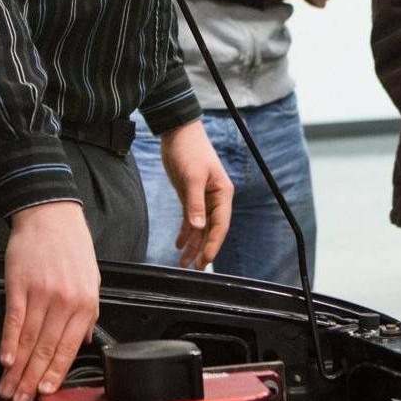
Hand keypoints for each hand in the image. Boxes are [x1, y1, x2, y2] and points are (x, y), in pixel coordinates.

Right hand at [0, 201, 98, 400]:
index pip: (69, 349)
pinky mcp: (20, 285)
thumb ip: (87, 314)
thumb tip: (82, 342)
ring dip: (17, 370)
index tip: (46, 394)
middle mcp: (65, 302)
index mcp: (85, 304)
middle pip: (45, 350)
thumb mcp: (92, 279)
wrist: (51, 214)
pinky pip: (14, 320)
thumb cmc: (71, 246)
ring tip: (8, 389)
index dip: (55, 374)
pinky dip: (8, 342)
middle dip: (33, 381)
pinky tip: (4, 360)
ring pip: (28, 341)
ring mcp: (41, 294)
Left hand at [160, 120, 233, 267]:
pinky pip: (190, 219)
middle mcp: (216, 198)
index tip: (206, 261)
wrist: (177, 132)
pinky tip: (180, 245)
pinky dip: (186, 233)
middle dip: (204, 249)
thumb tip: (198, 227)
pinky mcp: (190, 196)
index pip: (220, 225)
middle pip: (211, 230)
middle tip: (195, 268)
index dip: (213, 244)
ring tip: (184, 263)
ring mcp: (203, 198)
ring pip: (200, 227)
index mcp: (222, 194)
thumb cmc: (189, 150)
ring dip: (193, 244)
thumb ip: (194, 202)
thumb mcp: (192, 176)